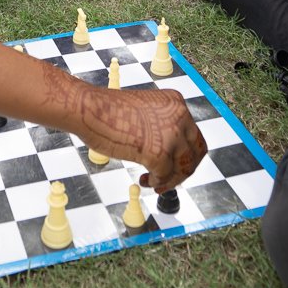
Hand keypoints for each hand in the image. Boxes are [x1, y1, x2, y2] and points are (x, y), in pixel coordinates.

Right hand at [76, 86, 206, 191]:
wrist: (90, 109)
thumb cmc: (108, 110)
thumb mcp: (145, 111)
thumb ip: (161, 125)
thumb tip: (168, 149)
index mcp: (176, 103)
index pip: (193, 135)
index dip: (185, 154)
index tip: (174, 164)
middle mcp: (179, 116)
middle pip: (197, 152)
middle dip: (184, 169)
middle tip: (170, 179)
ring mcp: (171, 135)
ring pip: (184, 167)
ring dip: (171, 180)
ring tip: (155, 183)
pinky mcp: (159, 153)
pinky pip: (165, 176)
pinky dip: (157, 182)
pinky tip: (145, 181)